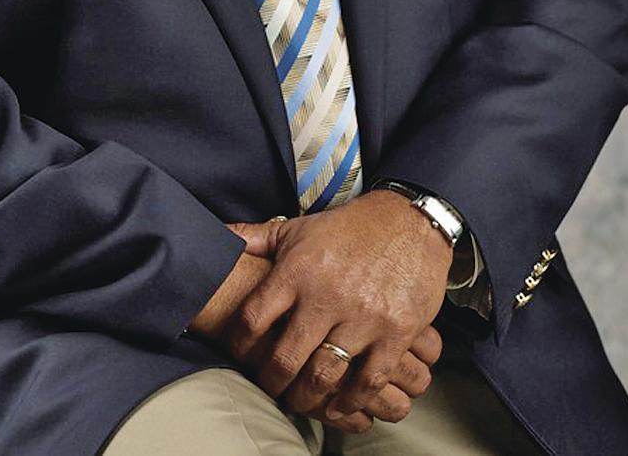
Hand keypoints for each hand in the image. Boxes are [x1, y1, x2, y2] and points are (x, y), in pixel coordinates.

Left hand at [186, 244, 441, 434]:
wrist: (408, 221)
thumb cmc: (347, 228)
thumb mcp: (297, 228)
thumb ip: (256, 237)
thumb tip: (219, 236)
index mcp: (298, 269)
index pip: (254, 318)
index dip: (240, 343)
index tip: (241, 352)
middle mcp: (327, 295)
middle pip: (286, 357)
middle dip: (272, 381)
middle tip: (270, 387)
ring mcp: (363, 316)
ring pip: (324, 375)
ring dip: (307, 397)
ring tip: (300, 400)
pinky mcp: (395, 332)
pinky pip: (368, 379)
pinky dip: (351, 400)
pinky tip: (340, 405)